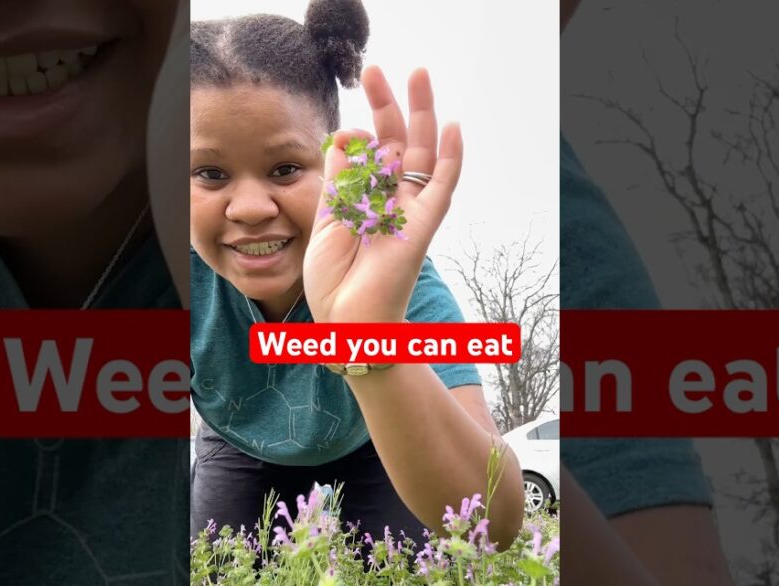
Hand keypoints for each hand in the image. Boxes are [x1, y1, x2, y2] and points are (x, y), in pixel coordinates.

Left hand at [302, 66, 462, 323]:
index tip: (343, 130)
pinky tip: (452, 127)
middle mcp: (390, 200)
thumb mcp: (327, 221)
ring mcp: (410, 210)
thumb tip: (344, 140)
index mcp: (365, 200)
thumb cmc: (335, 281)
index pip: (368, 154)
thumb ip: (339, 181)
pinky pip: (443, 188)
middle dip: (386, 105)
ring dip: (420, 114)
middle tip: (376, 70)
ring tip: (419, 75)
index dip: (357, 134)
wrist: (347, 322)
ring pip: (421, 154)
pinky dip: (451, 158)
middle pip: (395, 142)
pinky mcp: (423, 226)